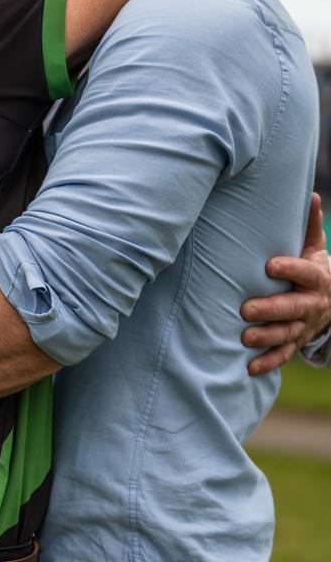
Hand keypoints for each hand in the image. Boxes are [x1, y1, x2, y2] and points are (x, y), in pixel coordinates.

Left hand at [242, 193, 330, 374]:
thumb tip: (308, 193)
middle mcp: (313, 304)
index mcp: (318, 277)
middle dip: (271, 310)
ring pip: (287, 334)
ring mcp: (305, 326)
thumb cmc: (311, 266)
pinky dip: (267, 362)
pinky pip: (283, 355)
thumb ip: (309, 224)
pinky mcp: (296, 342)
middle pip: (294, 308)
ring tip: (244, 336)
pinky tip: (248, 367)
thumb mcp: (313, 246)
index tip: (269, 265)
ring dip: (267, 338)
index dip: (290, 269)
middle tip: (246, 309)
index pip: (306, 273)